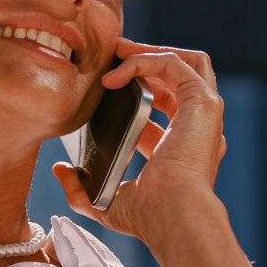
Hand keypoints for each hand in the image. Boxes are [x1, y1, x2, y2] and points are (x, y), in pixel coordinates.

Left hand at [53, 37, 227, 244]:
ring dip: (150, 51)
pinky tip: (118, 72)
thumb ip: (82, 189)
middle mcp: (199, 128)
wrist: (173, 215)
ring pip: (186, 62)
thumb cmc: (148, 217)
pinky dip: (146, 60)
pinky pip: (176, 64)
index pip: (164, 110)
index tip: (106, 84)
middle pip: (179, 78)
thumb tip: (61, 171)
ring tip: (118, 49)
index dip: (136, 91)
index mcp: (184, 149)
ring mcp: (205, 114)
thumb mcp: (107, 202)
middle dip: (147, 59)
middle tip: (114, 54)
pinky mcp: (203, 102)